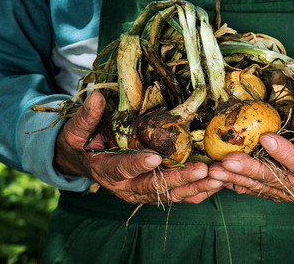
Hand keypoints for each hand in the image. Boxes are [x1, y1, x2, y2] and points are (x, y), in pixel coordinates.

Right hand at [54, 91, 222, 203]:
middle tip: (200, 170)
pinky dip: (194, 192)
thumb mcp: (77, 130)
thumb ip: (87, 117)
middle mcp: (125, 186)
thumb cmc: (80, 143)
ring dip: (193, 187)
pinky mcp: (152, 192)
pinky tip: (213, 186)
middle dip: (178, 179)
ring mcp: (140, 192)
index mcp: (106, 170)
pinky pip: (175, 195)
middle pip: (153, 186)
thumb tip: (96, 98)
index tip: (154, 157)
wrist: (82, 162)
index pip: (122, 168)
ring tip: (216, 179)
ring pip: (169, 194)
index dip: (137, 164)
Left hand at [208, 132, 293, 201]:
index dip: (285, 153)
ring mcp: (286, 193)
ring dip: (235, 178)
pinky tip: (217, 179)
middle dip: (250, 169)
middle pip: (274, 179)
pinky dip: (234, 185)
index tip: (266, 137)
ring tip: (214, 170)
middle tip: (228, 160)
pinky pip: (251, 190)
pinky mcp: (273, 193)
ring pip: (258, 186)